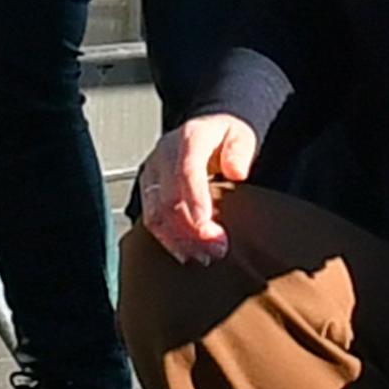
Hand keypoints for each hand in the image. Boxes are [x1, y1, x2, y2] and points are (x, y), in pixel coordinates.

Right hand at [135, 109, 260, 259]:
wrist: (204, 132)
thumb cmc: (224, 138)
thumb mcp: (240, 135)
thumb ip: (240, 150)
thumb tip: (236, 171)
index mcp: (190, 137)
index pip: (187, 171)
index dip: (196, 200)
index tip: (207, 226)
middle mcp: (165, 154)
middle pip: (170, 197)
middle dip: (192, 229)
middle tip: (217, 248)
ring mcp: (153, 173)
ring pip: (157, 213)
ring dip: (179, 239)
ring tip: (204, 255)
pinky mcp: (148, 189)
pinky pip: (151, 219)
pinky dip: (167, 239)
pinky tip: (185, 252)